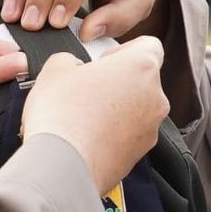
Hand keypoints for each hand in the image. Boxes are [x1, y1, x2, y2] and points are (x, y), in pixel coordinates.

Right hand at [20, 39, 167, 196]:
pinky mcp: (139, 154)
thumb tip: (73, 68)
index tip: (103, 60)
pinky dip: (112, 134)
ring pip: (136, 110)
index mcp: (141, 67)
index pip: (149, 45)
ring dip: (114, 109)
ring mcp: (150, 129)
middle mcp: (155, 97)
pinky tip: (84, 137)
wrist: (62, 166)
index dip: (124, 49)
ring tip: (81, 117)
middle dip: (116, 82)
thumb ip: (70, 59)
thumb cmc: (61, 114)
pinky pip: (128, 136)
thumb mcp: (55, 68)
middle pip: (141, 80)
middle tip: (85, 89)